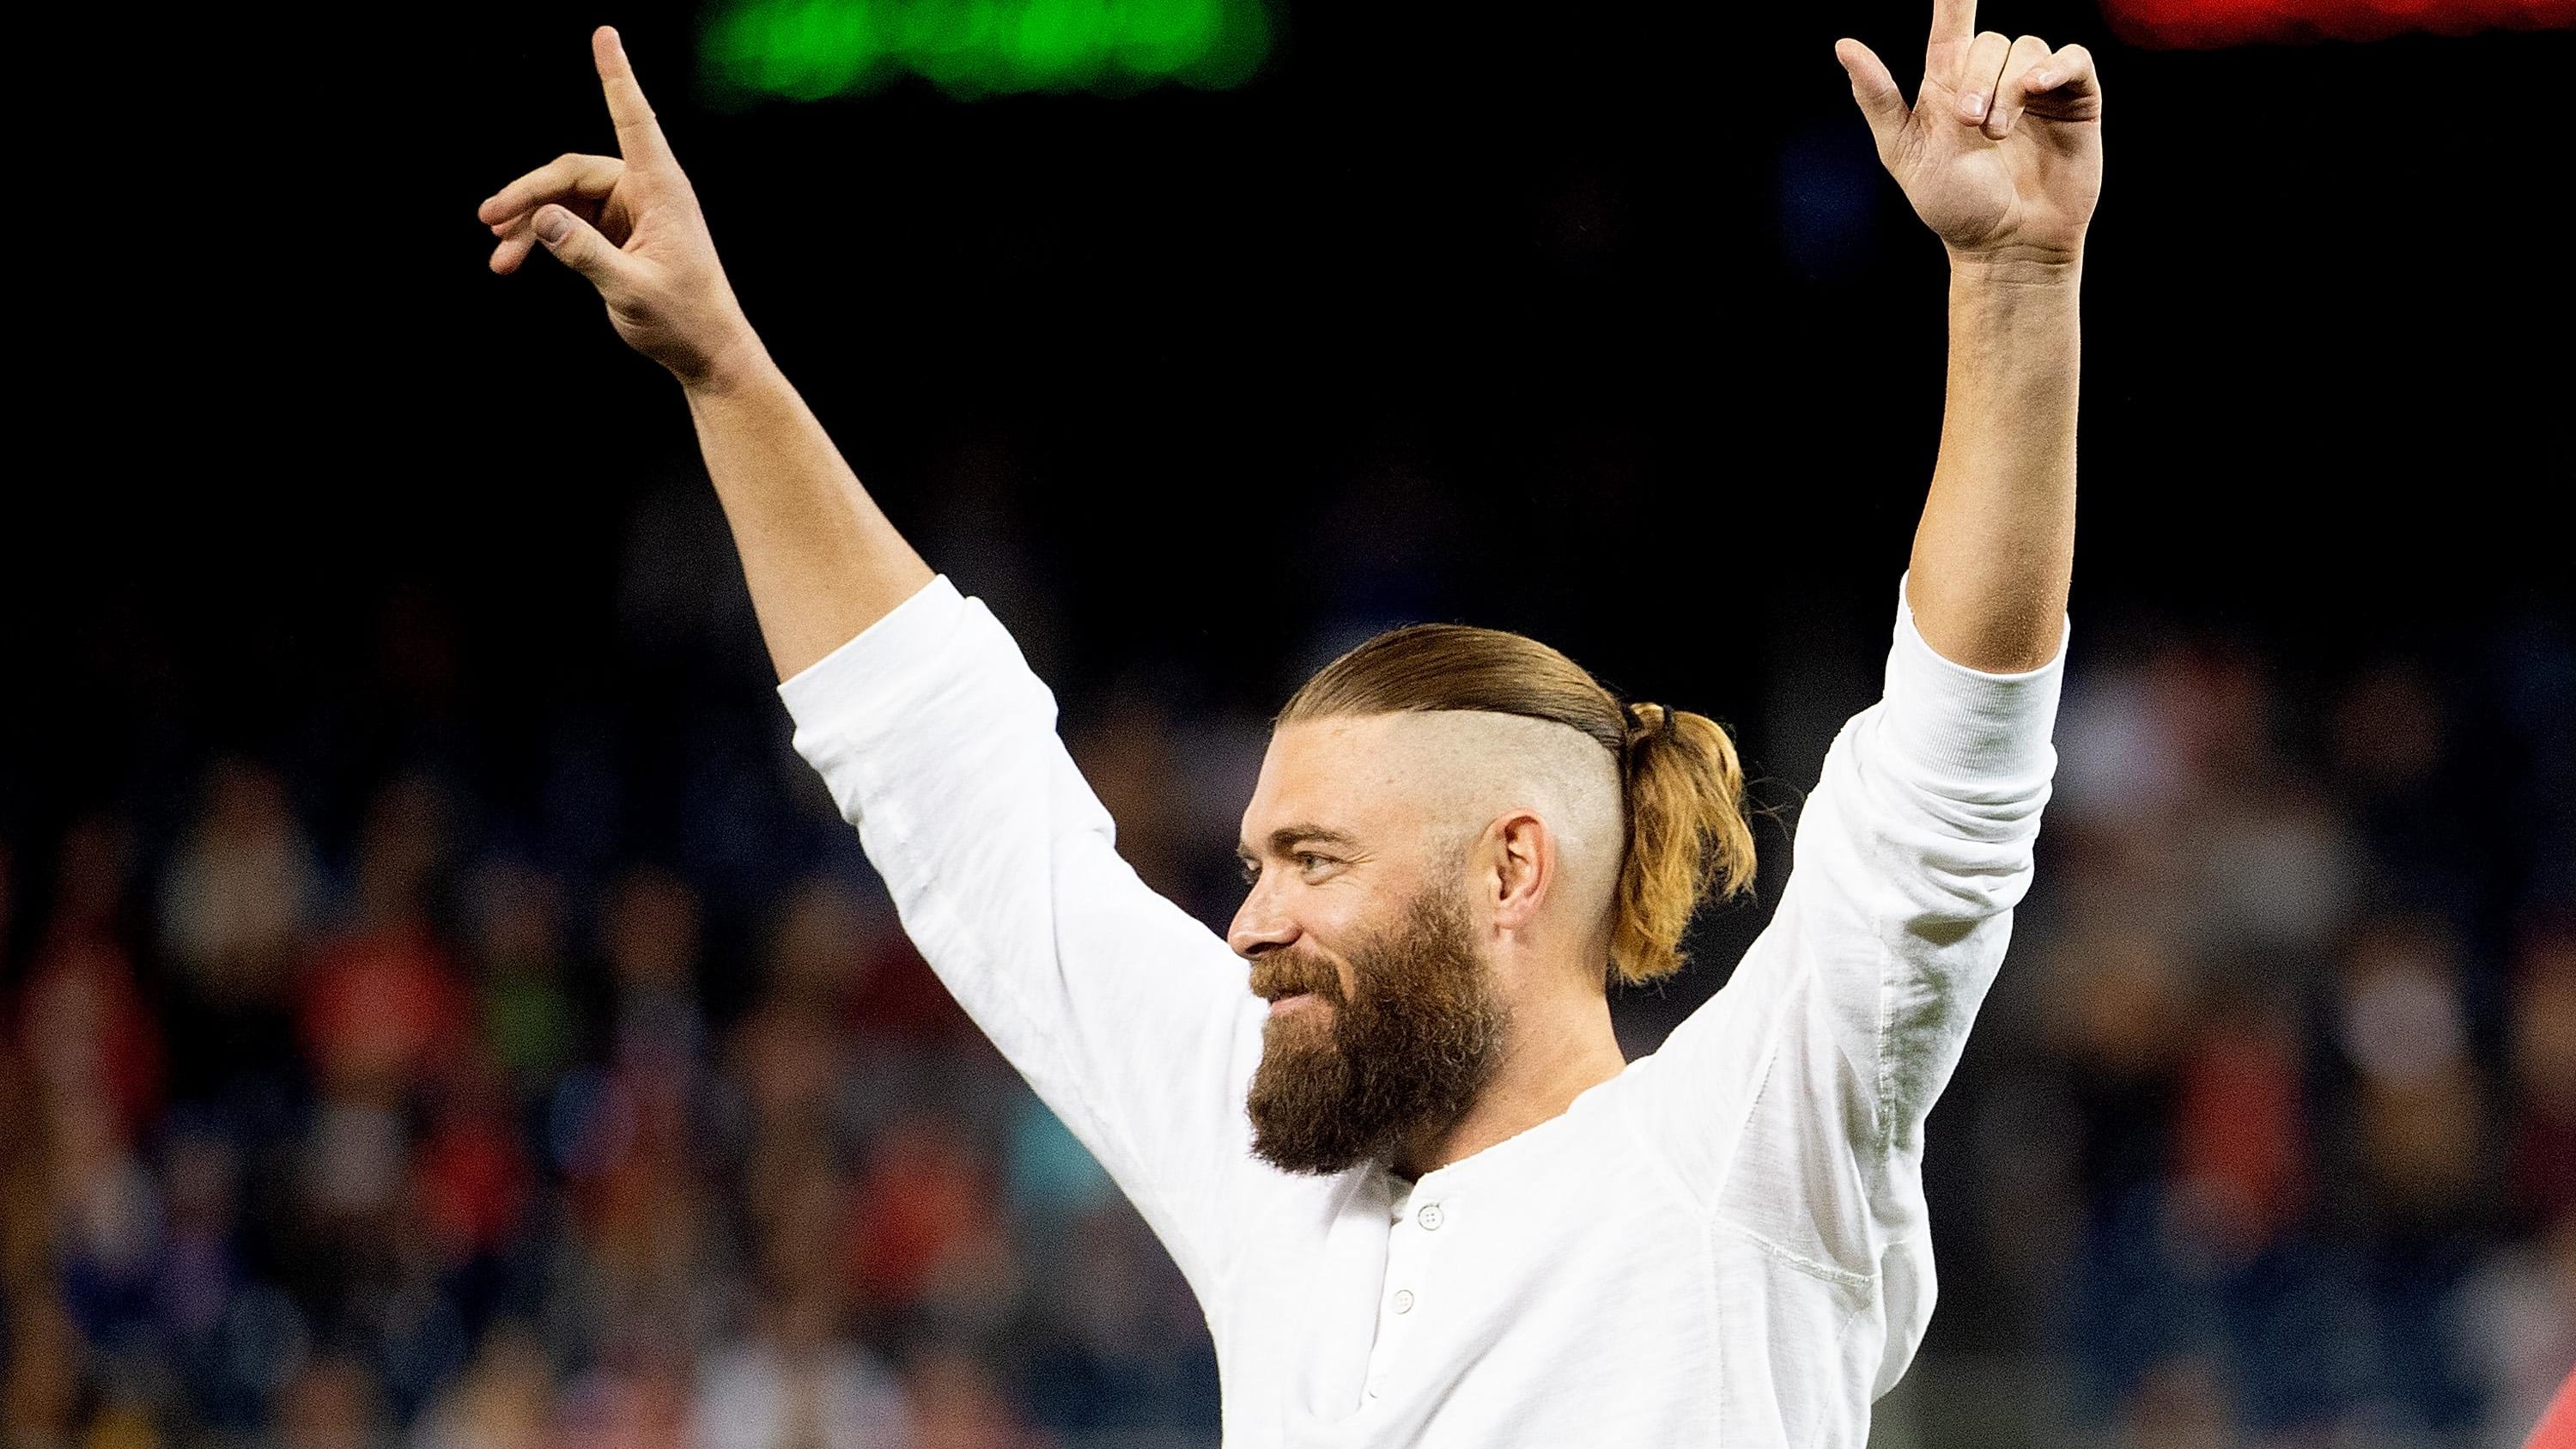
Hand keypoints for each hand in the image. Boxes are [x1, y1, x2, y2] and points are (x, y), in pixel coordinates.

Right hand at [478, 28, 759, 384]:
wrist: (706, 354)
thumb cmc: (684, 321)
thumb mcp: (631, 290)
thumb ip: (587, 254)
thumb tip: (543, 219)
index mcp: (662, 191)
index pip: (635, 121)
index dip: (617, 77)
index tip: (605, 35)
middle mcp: (646, 192)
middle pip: (573, 172)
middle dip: (528, 194)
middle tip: (488, 220)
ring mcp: (630, 211)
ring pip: (565, 198)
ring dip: (529, 223)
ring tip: (498, 256)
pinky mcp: (618, 232)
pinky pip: (570, 221)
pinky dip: (543, 238)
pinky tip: (513, 259)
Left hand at [1836, 0, 2101, 267]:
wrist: (2006, 246)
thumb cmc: (1953, 206)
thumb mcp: (1903, 153)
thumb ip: (1877, 98)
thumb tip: (1843, 45)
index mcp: (1949, 84)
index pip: (1952, 23)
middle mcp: (1993, 79)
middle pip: (1989, 42)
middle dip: (1978, 79)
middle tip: (1971, 124)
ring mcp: (2036, 88)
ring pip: (2027, 49)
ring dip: (2010, 88)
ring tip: (1998, 134)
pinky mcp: (2075, 101)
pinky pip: (2074, 58)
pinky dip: (2058, 65)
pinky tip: (2038, 86)